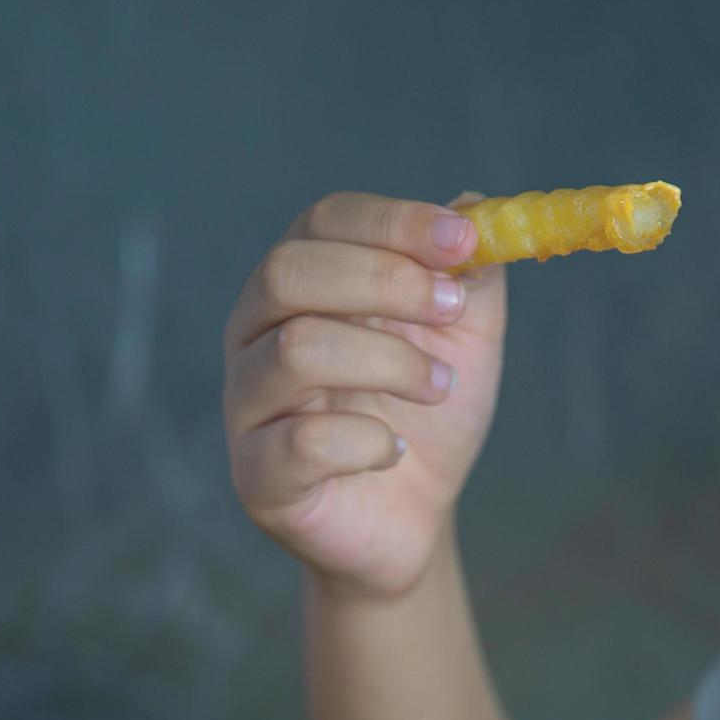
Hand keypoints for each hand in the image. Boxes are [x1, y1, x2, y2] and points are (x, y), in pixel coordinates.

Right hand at [223, 191, 507, 600]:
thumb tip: (472, 201)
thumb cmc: (425, 415)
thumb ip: (469, 275)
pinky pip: (301, 441)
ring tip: (439, 390)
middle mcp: (255, 332)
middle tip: (452, 311)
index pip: (324, 221)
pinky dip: (369, 441)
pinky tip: (397, 449)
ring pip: (296, 350)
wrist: (412, 518)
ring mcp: (246, 403)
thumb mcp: (464, 339)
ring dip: (390, 363)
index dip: (394, 223)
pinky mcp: (255, 475)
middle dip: (385, 282)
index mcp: (300, 282)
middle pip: (289, 271)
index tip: (464, 240)